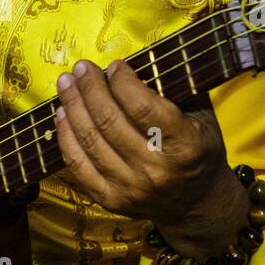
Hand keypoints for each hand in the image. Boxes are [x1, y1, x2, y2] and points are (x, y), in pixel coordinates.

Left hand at [55, 59, 248, 257]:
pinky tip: (62, 114)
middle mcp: (157, 170)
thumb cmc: (198, 149)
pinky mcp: (111, 201)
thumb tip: (138, 61)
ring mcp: (132, 189)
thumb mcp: (202, 116)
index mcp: (185, 145)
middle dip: (90, 89)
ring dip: (73, 107)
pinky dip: (66, 138)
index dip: (123, 82)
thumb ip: (175, 90)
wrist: (197, 203)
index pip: (143, 108)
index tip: (115, 65)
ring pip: (90, 141)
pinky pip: (78, 166)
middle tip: (81, 68)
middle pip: (110, 122)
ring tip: (66, 84)